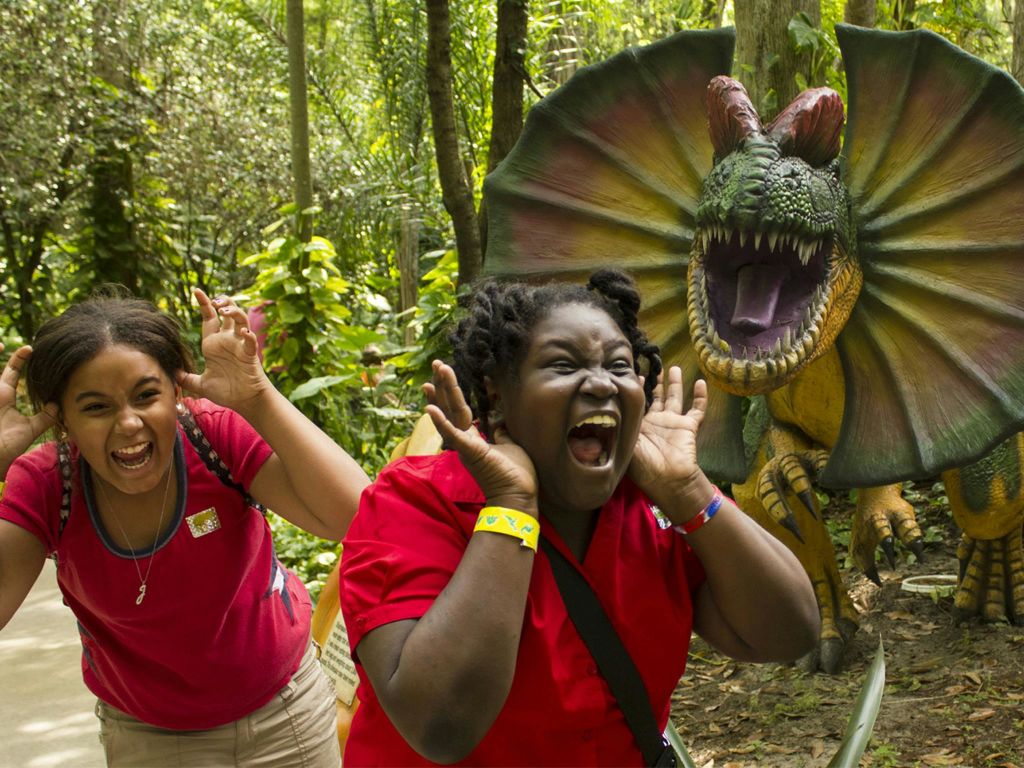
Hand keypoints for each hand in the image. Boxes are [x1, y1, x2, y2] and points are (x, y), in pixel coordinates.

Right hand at [0, 345, 57, 475]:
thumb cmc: (8, 445)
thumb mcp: (31, 428)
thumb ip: (45, 416)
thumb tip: (58, 404)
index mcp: (4, 397)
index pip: (12, 372)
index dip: (20, 360)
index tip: (31, 348)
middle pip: (1, 368)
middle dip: (2, 352)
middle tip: (14, 339)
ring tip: (0, 342)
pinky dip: (2, 368)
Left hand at [177, 290, 270, 413]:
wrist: (244, 402)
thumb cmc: (227, 391)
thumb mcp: (200, 385)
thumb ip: (186, 379)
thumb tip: (172, 374)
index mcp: (214, 344)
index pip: (209, 319)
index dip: (204, 304)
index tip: (196, 291)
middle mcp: (228, 341)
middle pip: (228, 313)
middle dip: (223, 302)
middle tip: (215, 301)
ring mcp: (240, 346)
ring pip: (241, 320)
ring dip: (234, 312)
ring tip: (224, 310)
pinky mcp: (250, 354)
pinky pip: (251, 341)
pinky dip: (249, 335)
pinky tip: (245, 332)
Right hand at [424, 361, 537, 513]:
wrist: (518, 498)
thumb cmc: (515, 475)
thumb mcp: (510, 446)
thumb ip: (501, 433)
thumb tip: (500, 421)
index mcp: (474, 439)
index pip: (459, 410)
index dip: (451, 393)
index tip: (443, 375)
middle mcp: (465, 440)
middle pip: (451, 407)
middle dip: (444, 384)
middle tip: (436, 363)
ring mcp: (465, 446)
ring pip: (452, 414)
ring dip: (442, 394)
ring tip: (434, 374)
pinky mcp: (470, 453)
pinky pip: (454, 435)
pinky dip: (442, 423)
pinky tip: (429, 409)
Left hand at [628, 367, 708, 508]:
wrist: (668, 480)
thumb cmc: (643, 465)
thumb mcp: (625, 442)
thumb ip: (621, 423)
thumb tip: (611, 404)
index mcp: (638, 425)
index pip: (636, 402)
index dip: (635, 388)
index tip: (631, 371)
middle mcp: (655, 421)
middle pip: (656, 396)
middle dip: (654, 382)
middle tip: (653, 366)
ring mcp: (672, 423)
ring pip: (675, 397)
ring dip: (674, 383)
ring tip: (673, 368)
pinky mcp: (688, 426)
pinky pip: (697, 409)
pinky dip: (700, 397)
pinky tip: (700, 382)